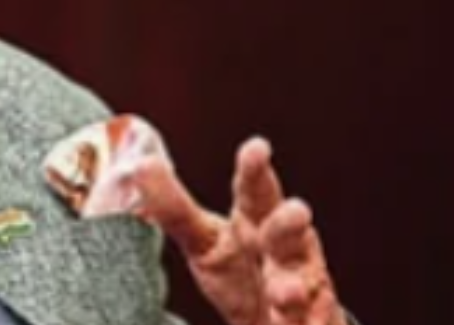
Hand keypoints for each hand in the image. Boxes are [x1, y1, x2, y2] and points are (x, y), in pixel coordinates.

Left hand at [131, 137, 343, 324]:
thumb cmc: (240, 272)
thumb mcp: (203, 240)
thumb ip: (174, 208)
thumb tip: (141, 165)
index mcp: (257, 222)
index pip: (255, 191)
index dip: (255, 171)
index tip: (256, 146)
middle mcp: (287, 251)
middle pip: (289, 234)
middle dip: (292, 223)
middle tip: (296, 210)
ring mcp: (304, 291)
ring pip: (303, 286)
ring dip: (293, 289)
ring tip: (282, 292)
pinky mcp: (312, 324)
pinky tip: (302, 324)